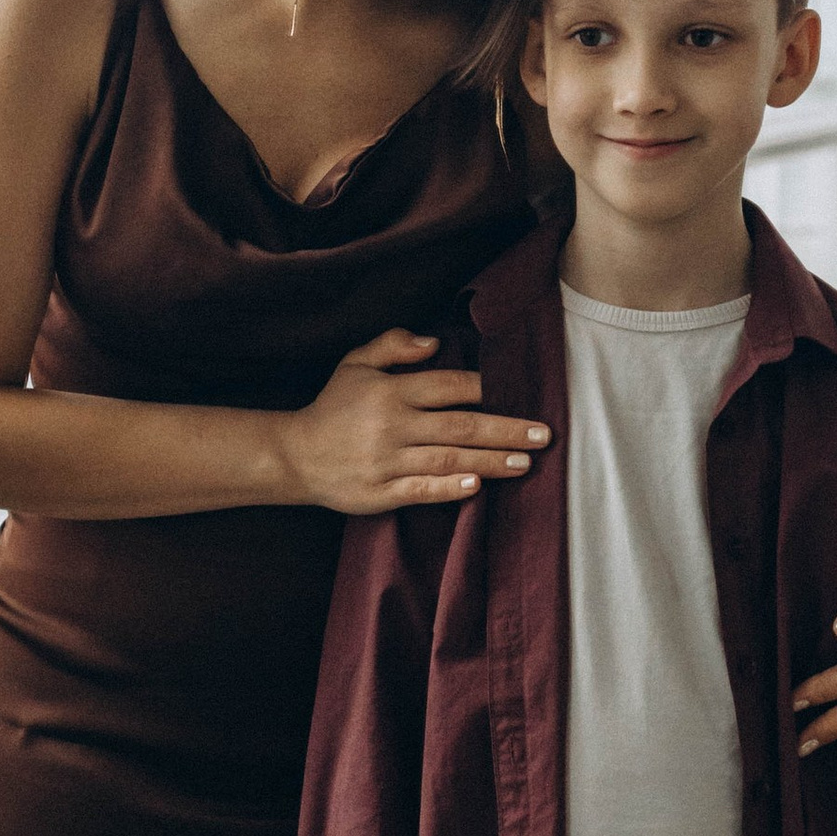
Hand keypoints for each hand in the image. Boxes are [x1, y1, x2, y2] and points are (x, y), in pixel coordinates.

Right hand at [277, 330, 549, 515]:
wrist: (295, 456)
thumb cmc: (333, 407)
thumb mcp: (355, 363)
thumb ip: (393, 346)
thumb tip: (435, 342)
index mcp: (390, 392)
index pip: (448, 387)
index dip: (485, 390)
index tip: (517, 392)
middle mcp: (391, 426)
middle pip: (459, 426)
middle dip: (505, 430)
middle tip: (542, 435)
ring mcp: (386, 462)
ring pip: (448, 459)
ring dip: (491, 460)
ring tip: (525, 462)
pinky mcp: (380, 493)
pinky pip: (421, 490)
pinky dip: (449, 487)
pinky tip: (477, 485)